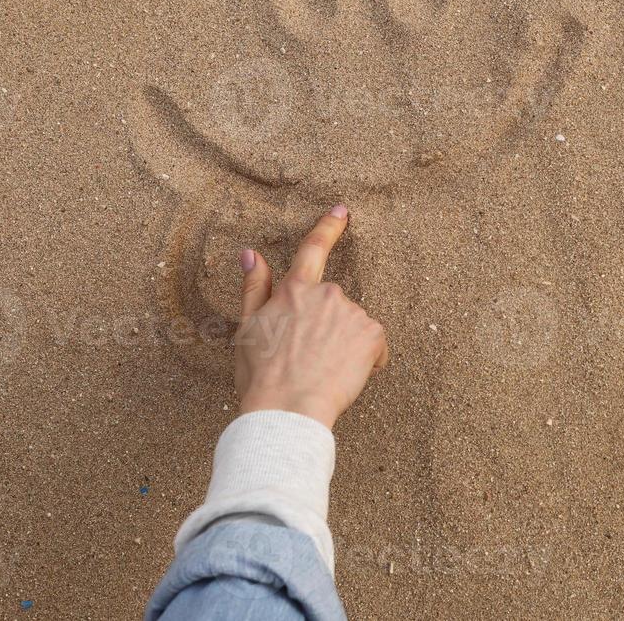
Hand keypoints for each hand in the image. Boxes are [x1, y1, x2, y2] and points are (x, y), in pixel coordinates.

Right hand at [233, 205, 388, 426]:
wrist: (287, 410)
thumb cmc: (262, 374)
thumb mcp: (248, 328)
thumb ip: (255, 286)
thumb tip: (250, 252)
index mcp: (295, 289)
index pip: (313, 249)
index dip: (329, 227)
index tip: (342, 211)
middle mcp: (327, 293)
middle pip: (334, 304)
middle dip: (327, 326)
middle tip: (307, 358)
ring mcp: (352, 312)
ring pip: (354, 326)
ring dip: (346, 344)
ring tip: (323, 371)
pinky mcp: (373, 335)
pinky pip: (375, 346)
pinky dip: (367, 360)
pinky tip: (345, 377)